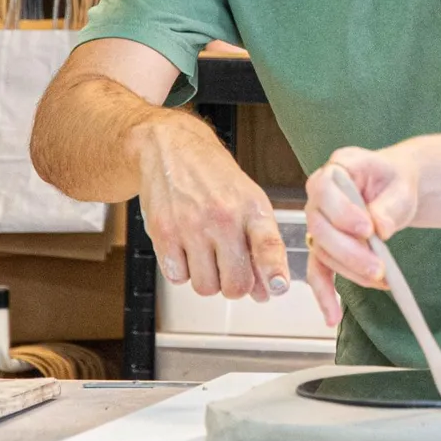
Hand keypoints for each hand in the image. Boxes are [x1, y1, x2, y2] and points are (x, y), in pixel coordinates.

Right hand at [131, 112, 289, 301]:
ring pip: (206, 288)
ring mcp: (191, 226)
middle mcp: (223, 217)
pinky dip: (182, 271)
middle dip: (235, 285)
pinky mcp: (163, 233)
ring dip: (207, 279)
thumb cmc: (214, 177)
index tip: (277, 287)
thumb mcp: (248, 200)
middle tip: (230, 270)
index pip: (267, 244)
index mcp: (251, 208)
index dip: (273, 270)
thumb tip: (267, 291)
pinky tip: (186, 248)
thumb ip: (261, 246)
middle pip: (235, 284)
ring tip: (206, 253)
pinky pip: (177, 278)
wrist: (171, 149)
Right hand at [303, 146, 420, 325]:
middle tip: (378, 266)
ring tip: (380, 279)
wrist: (395, 189)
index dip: (342, 211)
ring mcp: (319, 222)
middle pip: (320, 226)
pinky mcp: (325, 246)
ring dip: (350, 270)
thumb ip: (389, 205)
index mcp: (337, 168)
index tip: (368, 229)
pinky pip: (318, 271)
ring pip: (323, 251)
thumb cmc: (394, 182)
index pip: (325, 188)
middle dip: (350, 251)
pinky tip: (332, 315)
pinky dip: (324, 294)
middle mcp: (319, 196)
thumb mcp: (401, 186)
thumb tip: (381, 228)